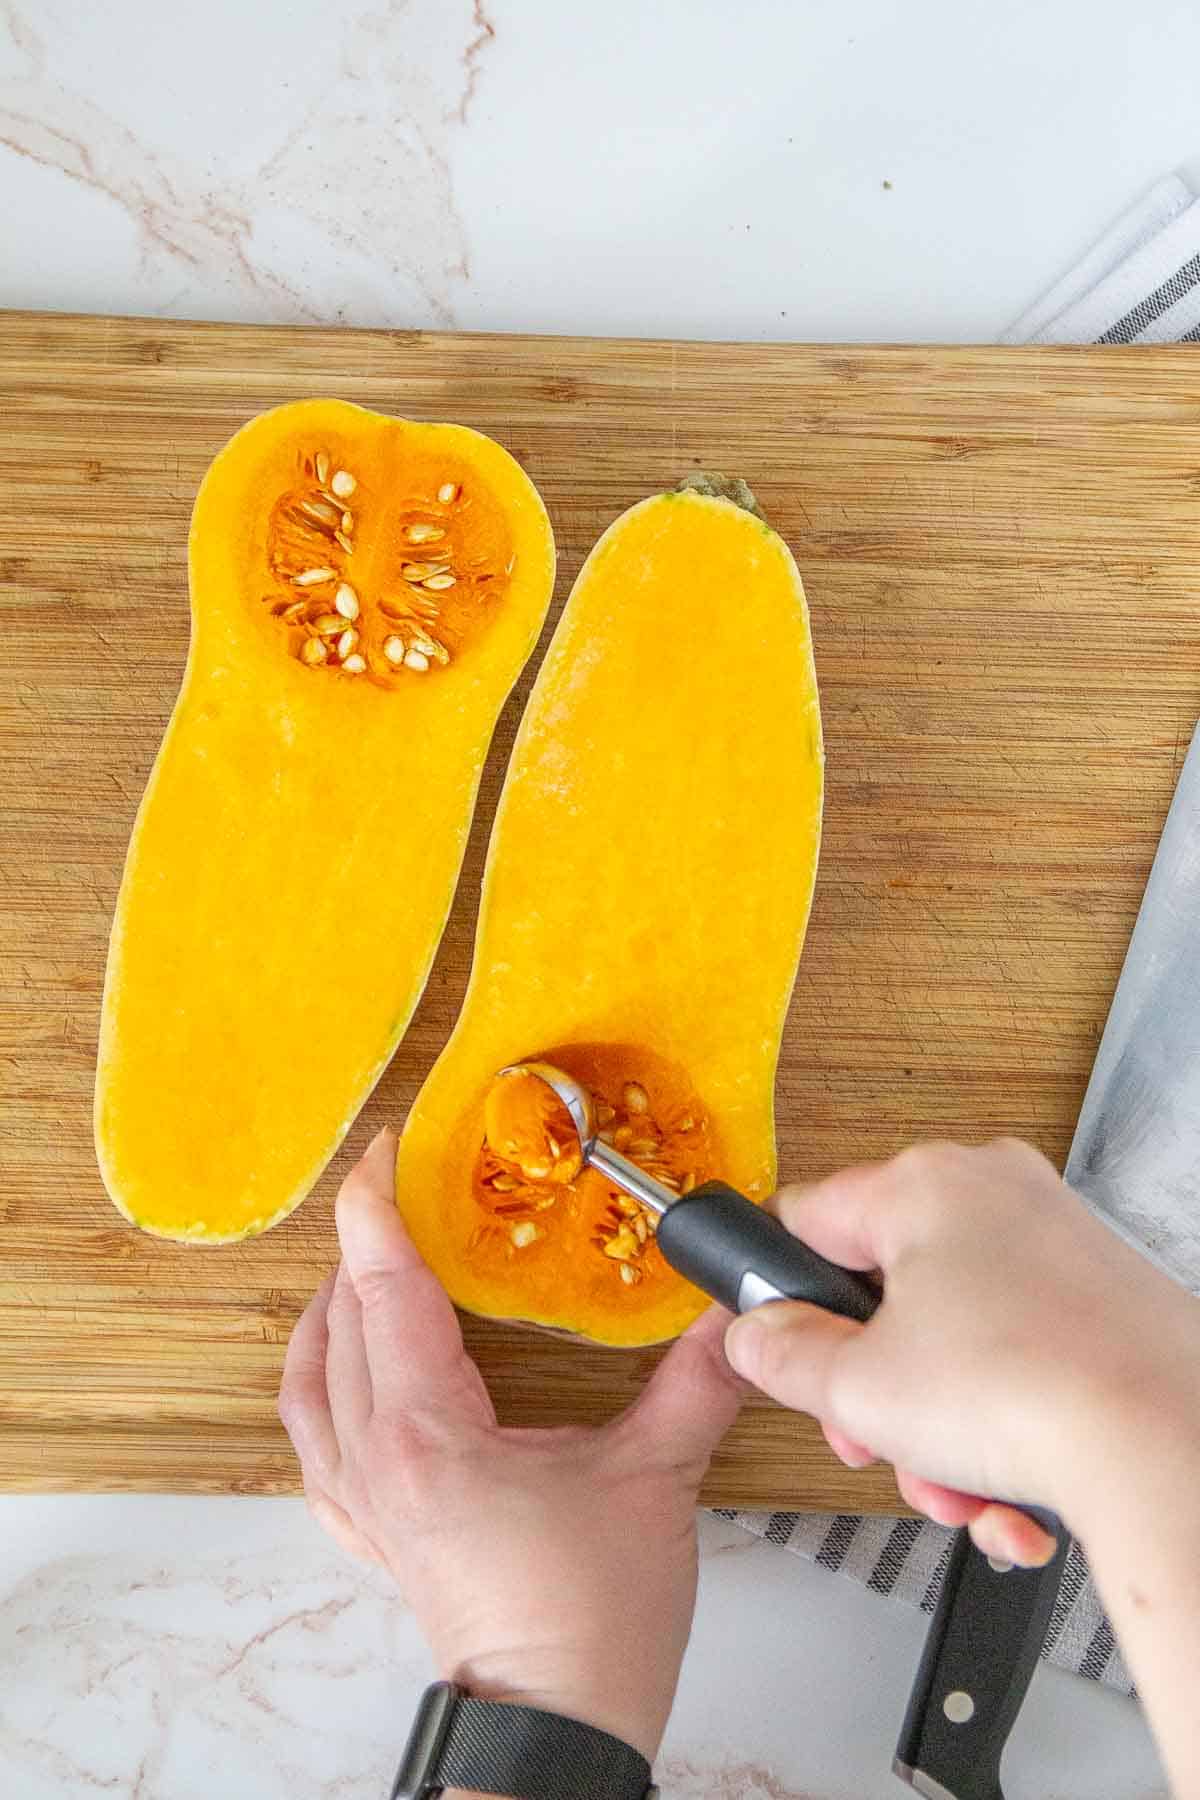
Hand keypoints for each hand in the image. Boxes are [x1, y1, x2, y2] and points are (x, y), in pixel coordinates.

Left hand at [279, 1129, 742, 1761]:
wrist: (556, 1726)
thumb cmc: (590, 1622)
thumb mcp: (655, 1479)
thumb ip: (694, 1382)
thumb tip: (731, 1321)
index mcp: (427, 1435)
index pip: (384, 1291)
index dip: (377, 1211)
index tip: (385, 1151)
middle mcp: (375, 1463)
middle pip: (341, 1324)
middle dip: (362, 1246)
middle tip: (398, 1192)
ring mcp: (365, 1505)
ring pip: (309, 1385)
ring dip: (328, 1314)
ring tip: (362, 1269)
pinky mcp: (375, 1536)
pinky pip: (315, 1446)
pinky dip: (320, 1390)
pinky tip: (343, 1375)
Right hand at [724, 1138, 1199, 1565]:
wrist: (1168, 1445)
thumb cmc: (1031, 1391)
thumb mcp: (858, 1388)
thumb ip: (784, 1355)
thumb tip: (759, 1335)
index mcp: (924, 1184)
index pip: (808, 1218)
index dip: (780, 1293)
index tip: (778, 1345)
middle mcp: (996, 1193)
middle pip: (887, 1295)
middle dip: (874, 1391)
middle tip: (869, 1439)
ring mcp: (1059, 1244)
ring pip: (955, 1340)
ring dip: (939, 1430)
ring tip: (955, 1488)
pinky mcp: (1106, 1301)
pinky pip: (1021, 1360)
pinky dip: (1006, 1430)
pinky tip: (1009, 1498)